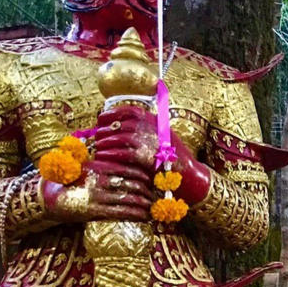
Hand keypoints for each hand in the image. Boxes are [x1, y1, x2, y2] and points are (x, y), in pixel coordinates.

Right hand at [43, 158, 154, 222]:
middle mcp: (99, 180)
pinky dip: (136, 214)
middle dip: (147, 190)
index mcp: (97, 166)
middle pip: (132, 184)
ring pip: (130, 199)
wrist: (45, 199)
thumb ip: (99, 163)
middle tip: (156, 193)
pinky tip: (145, 216)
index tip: (151, 177)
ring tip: (153, 206)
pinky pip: (121, 213)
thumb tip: (120, 155)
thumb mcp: (81, 165)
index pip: (126, 168)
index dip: (142, 173)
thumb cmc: (66, 180)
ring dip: (145, 203)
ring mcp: (97, 197)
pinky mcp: (94, 212)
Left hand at [92, 104, 210, 204]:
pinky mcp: (143, 156)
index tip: (101, 122)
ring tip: (99, 150)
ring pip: (114, 138)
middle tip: (97, 140)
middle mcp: (148, 126)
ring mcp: (146, 140)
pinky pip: (118, 153)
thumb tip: (122, 125)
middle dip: (103, 132)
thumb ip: (146, 129)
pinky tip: (103, 158)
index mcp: (153, 119)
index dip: (109, 116)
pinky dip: (108, 155)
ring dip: (103, 144)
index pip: (125, 110)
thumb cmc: (175, 158)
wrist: (190, 175)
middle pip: (116, 124)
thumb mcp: (163, 136)